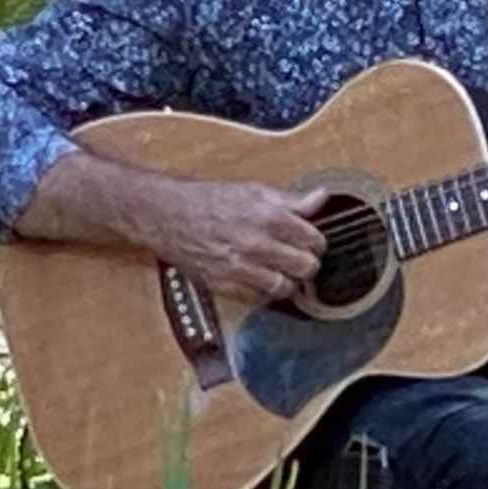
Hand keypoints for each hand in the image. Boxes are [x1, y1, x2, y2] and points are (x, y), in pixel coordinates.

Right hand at [138, 176, 332, 306]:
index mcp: (268, 216)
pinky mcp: (224, 284)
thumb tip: (321, 198)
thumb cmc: (207, 199)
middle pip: (306, 267)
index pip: (314, 240)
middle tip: (298, 258)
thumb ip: (291, 199)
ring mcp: (240, 267)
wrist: (166, 214)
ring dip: (288, 281)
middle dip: (306, 262)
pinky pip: (259, 298)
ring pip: (286, 287)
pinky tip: (260, 279)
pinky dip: (264, 291)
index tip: (309, 242)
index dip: (315, 241)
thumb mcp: (253, 190)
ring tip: (281, 271)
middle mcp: (256, 243)